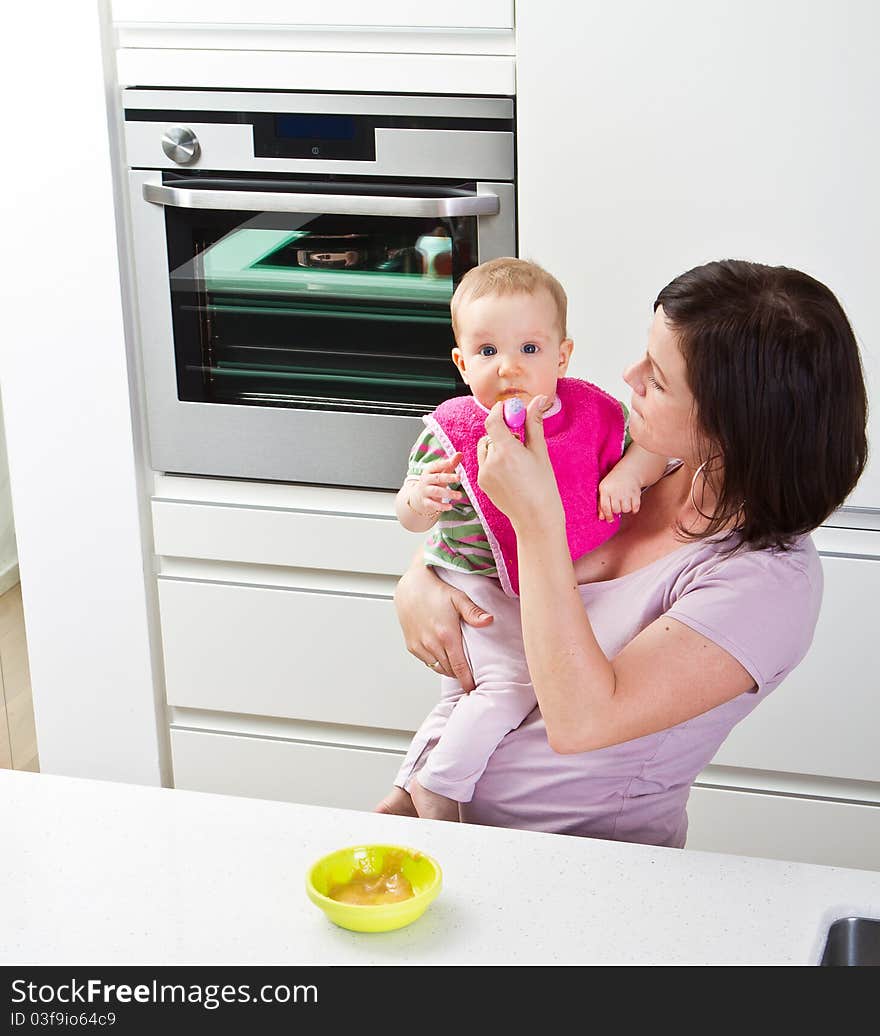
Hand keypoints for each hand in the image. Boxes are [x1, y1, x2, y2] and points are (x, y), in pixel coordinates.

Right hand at [394, 559, 492, 691]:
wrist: (411, 587)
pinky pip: (426, 662)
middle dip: (459, 675)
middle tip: (468, 674)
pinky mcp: (412, 645)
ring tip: (456, 666)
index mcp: (447, 635)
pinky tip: (442, 655)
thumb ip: (474, 613)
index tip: (472, 687)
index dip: (466, 680)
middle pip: (449, 670)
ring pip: (438, 668)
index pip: (459, 667)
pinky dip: (435, 663)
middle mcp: (432, 643)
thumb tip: (489, 620)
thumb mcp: (459, 598)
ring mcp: (420, 646)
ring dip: (448, 669)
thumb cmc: (435, 591)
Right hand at [406, 452, 463, 516]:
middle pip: (437, 478)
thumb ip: (450, 464)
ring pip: (436, 491)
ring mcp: (425, 491)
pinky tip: (450, 507)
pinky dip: (441, 506)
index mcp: (429, 471)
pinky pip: (433, 504)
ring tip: (459, 495)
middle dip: (448, 477)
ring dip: (448, 493)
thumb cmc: (433, 482)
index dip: (444, 464)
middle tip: (459, 477)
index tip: (452, 462)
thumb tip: (460, 454)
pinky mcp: (425, 502)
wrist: (418, 497)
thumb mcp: (440, 472)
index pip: (435, 466)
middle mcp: (426, 480)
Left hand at [477, 395, 563, 534]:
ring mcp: (483, 473)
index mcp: (507, 451)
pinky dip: (494, 461)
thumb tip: (538, 400)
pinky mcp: (481, 483)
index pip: (493, 421)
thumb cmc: (543, 487)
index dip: (500, 411)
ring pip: (486, 448)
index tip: (510, 409)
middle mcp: (491, 461)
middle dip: (503, 431)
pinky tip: (511, 472)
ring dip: (497, 446)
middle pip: (490, 434)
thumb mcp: (540, 452)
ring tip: (516, 458)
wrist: (536, 518)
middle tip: (520, 437)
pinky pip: (484, 463)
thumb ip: (534, 424)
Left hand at [598, 469, 642, 521]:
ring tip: (624, 503)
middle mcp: (616, 491)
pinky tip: (631, 504)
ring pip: (626, 510)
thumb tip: (601, 518)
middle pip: (616, 510)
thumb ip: (601, 504)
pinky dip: (634, 509)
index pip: (605, 507)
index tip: (609, 519)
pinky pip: (635, 508)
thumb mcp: (603, 490)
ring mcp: (626, 492)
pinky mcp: (636, 493)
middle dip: (617, 510)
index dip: (607, 516)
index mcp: (605, 490)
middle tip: (617, 505)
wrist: (628, 471)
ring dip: (625, 509)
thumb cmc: (613, 482)